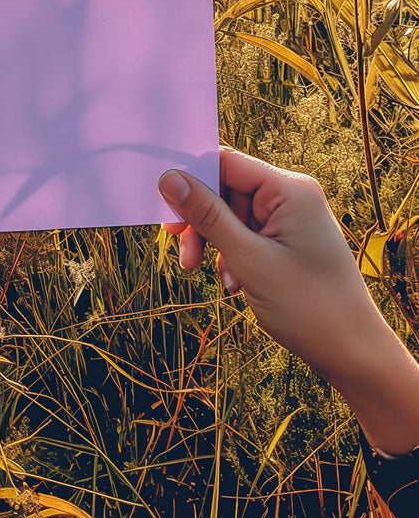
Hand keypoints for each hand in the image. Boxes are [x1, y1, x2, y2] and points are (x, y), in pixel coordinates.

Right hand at [158, 145, 418, 457]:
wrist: (354, 354)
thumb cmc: (308, 305)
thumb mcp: (248, 259)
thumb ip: (206, 215)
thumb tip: (168, 178)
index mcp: (289, 189)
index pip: (226, 163)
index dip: (191, 182)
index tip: (165, 212)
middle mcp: (292, 196)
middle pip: (225, 191)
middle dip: (202, 224)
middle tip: (185, 257)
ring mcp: (292, 219)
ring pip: (232, 216)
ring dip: (216, 245)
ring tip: (218, 279)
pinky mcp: (289, 241)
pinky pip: (247, 235)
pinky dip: (234, 257)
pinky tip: (236, 285)